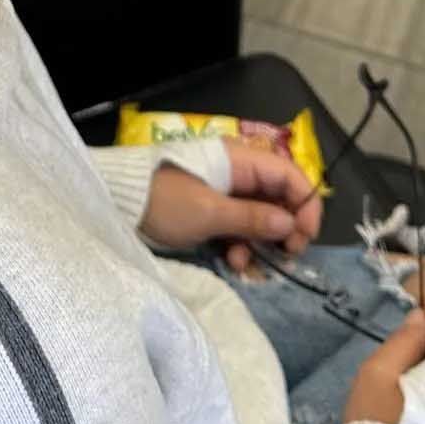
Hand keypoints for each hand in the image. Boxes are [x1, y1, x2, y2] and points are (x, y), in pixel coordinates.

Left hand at [141, 141, 322, 269]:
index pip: (288, 174)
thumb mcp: (210, 213)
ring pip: (260, 216)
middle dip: (286, 228)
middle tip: (287, 255)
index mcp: (239, 161)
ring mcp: (224, 193)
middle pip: (278, 197)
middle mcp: (236, 173)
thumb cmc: (164, 202)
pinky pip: (239, 227)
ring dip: (262, 241)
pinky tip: (235, 262)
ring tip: (253, 263)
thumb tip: (289, 224)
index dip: (304, 204)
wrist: (119, 206)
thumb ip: (252, 218)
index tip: (305, 236)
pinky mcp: (211, 212)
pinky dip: (242, 245)